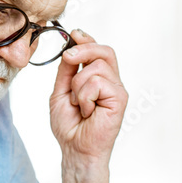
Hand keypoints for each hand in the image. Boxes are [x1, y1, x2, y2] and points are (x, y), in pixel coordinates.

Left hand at [49, 29, 127, 163]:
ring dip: (78, 86)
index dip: (87, 40)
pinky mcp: (120, 99)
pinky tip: (87, 112)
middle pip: (104, 51)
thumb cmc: (70, 125)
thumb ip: (67, 71)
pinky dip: (84, 97)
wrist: (75, 148)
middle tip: (69, 59)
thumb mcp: (61, 91)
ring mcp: (117, 90)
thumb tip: (70, 48)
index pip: (98, 51)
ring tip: (79, 105)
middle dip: (83, 50)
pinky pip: (97, 83)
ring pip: (96, 68)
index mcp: (98, 78)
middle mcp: (111, 82)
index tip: (74, 34)